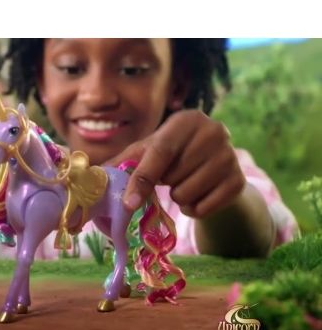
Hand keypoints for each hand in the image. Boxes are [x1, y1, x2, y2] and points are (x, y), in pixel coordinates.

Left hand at [113, 110, 245, 217]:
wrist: (215, 169)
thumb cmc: (172, 157)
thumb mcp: (147, 152)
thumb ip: (123, 162)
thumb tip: (91, 175)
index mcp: (187, 120)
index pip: (160, 152)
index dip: (142, 178)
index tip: (128, 203)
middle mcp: (214, 132)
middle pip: (172, 177)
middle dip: (164, 184)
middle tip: (172, 175)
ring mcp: (231, 157)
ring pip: (186, 195)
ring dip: (178, 197)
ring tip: (184, 183)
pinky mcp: (238, 182)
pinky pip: (203, 209)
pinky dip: (194, 209)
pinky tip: (198, 194)